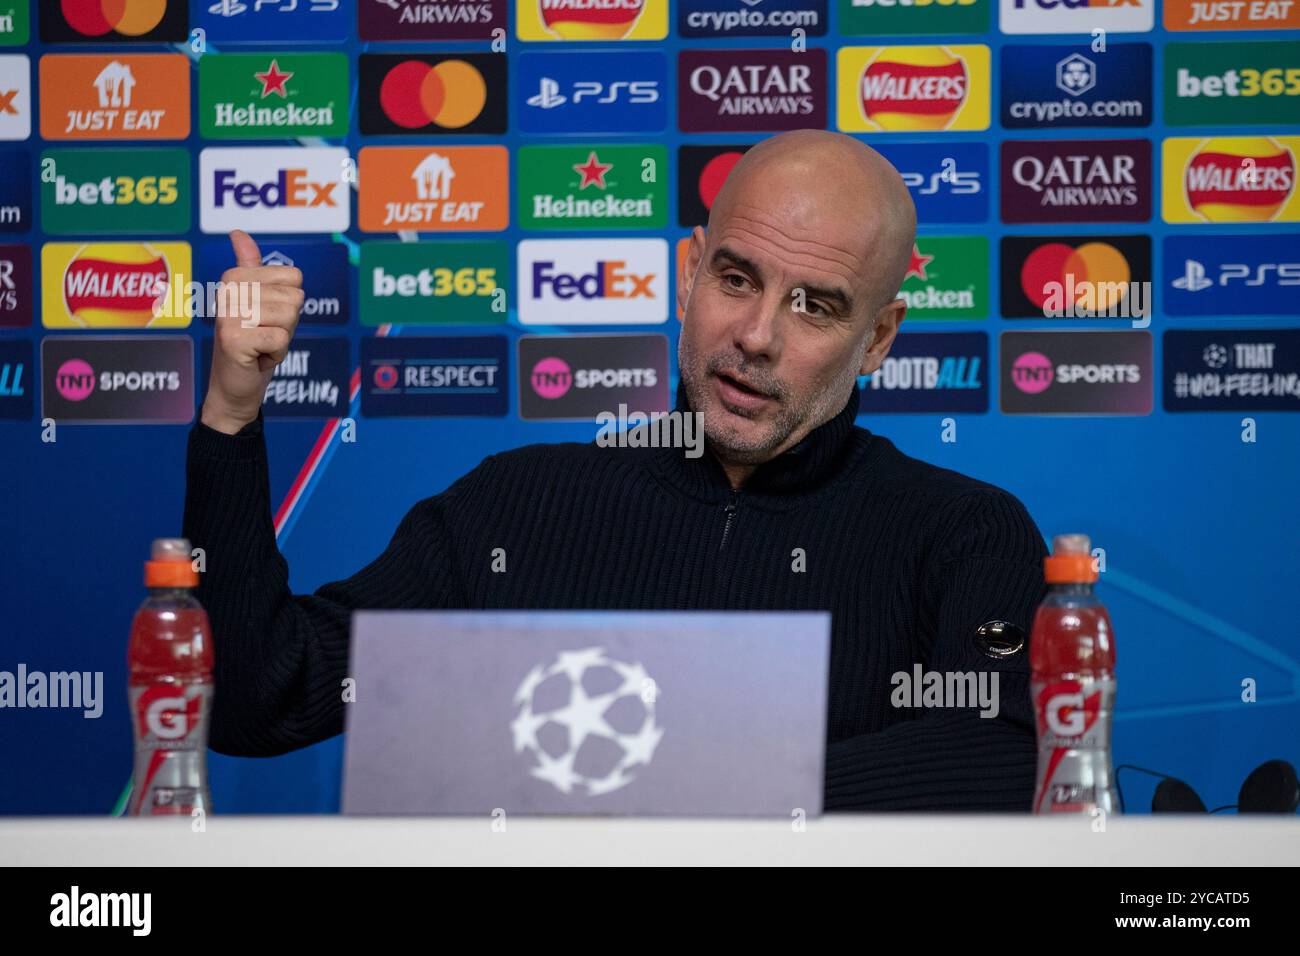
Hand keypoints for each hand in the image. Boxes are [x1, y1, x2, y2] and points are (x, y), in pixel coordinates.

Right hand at [200, 230, 304, 434]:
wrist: (235, 386)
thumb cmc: (252, 342)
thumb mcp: (256, 302)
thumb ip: (249, 266)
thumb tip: (238, 233)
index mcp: (234, 278)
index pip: (294, 277)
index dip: (289, 302)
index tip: (266, 317)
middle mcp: (227, 292)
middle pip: (294, 297)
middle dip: (288, 323)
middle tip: (264, 334)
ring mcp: (228, 315)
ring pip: (289, 317)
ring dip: (282, 338)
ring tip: (260, 345)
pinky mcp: (233, 339)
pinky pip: (281, 338)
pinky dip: (277, 353)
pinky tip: (257, 357)